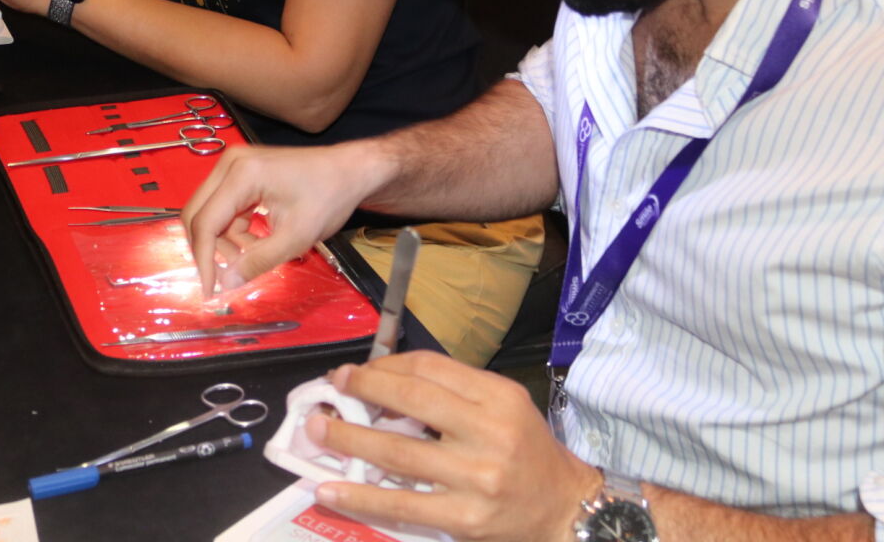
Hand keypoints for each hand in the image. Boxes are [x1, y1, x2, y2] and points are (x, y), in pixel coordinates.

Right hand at [180, 140, 388, 295]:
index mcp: (241, 174)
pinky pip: (224, 208)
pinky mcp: (241, 173)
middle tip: (227, 275)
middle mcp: (230, 164)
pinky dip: (234, 230)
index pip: (205, 221)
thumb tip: (225, 284)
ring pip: (210, 213)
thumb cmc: (328, 198)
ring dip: (225, 241)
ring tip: (254, 255)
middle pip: (198, 214)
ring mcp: (234, 166)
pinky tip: (256, 242)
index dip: (203, 259)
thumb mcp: (296, 237)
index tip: (210, 289)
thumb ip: (258, 261)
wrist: (349, 172)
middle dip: (209, 249)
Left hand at [307, 353, 599, 541]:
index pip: (431, 368)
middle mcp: (489, 433)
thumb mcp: (505, 407)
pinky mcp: (465, 518)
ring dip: (349, 441)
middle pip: (412, 400)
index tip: (357, 372)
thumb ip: (454, 393)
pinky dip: (361, 498)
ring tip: (317, 432)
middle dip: (364, 390)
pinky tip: (330, 490)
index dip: (387, 366)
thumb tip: (386, 386)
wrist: (566, 511)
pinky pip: (402, 505)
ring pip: (398, 453)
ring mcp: (476, 478)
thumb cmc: (528, 453)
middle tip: (332, 389)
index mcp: (498, 397)